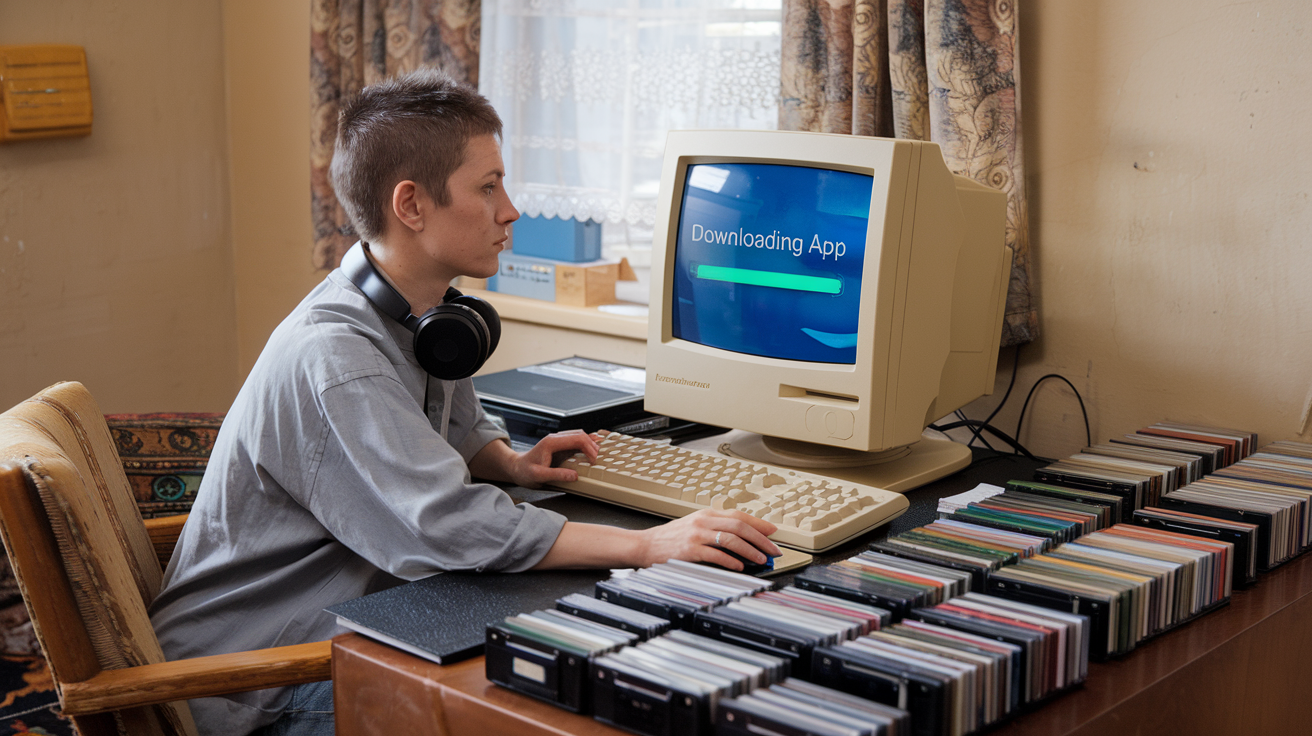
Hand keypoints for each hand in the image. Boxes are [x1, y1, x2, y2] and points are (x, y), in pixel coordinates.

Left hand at [504, 429, 598, 488]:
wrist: (516, 467)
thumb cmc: (525, 471)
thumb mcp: (538, 476)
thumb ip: (557, 475)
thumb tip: (575, 476)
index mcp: (551, 442)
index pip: (576, 439)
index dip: (588, 448)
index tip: (593, 460)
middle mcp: (555, 438)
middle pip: (580, 434)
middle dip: (591, 445)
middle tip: (597, 459)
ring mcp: (557, 440)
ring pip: (578, 435)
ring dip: (589, 443)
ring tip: (597, 454)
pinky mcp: (559, 445)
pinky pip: (575, 440)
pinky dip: (585, 443)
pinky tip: (592, 445)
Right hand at [635, 509, 780, 569]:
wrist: (645, 545)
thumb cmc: (670, 538)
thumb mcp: (694, 525)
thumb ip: (716, 528)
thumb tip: (743, 538)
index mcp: (706, 513)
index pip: (739, 515)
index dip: (759, 524)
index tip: (773, 532)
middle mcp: (703, 521)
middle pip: (740, 526)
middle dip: (761, 539)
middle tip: (773, 550)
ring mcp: (697, 534)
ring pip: (732, 539)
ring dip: (750, 550)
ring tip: (761, 560)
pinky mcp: (690, 550)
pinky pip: (716, 554)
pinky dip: (731, 561)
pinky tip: (740, 566)